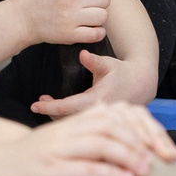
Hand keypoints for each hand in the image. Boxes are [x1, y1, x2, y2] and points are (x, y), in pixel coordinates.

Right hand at [0, 103, 175, 175]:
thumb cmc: (25, 164)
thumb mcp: (60, 149)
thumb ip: (86, 148)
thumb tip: (119, 158)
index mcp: (71, 125)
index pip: (114, 117)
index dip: (141, 129)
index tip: (160, 146)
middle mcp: (66, 133)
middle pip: (113, 126)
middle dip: (140, 141)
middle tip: (159, 159)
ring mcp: (57, 151)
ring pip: (102, 144)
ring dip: (129, 156)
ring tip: (147, 170)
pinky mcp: (49, 172)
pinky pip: (84, 170)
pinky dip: (109, 173)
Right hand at [22, 0, 111, 44]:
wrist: (22, 18)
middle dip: (99, 1)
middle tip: (88, 4)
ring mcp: (70, 18)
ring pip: (103, 16)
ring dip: (99, 16)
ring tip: (88, 15)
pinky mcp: (69, 35)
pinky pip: (96, 34)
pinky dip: (98, 32)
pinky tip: (89, 28)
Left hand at [33, 48, 157, 116]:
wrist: (140, 85)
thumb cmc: (122, 73)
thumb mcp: (109, 64)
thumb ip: (94, 61)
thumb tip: (82, 53)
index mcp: (98, 99)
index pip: (68, 107)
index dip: (50, 106)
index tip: (35, 104)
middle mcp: (97, 113)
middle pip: (67, 118)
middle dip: (50, 112)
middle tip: (37, 105)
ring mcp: (99, 120)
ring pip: (73, 122)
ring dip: (57, 115)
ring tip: (45, 104)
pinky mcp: (99, 122)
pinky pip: (80, 123)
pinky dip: (67, 117)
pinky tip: (59, 109)